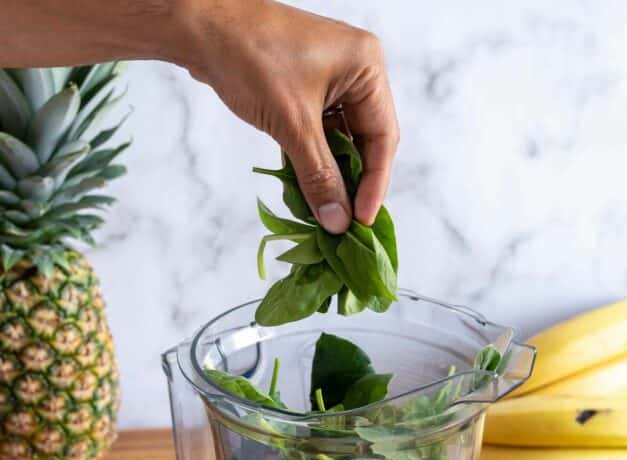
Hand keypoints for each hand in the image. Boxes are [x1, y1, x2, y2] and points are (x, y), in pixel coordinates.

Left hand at [179, 0, 398, 231]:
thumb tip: (338, 222)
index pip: (383, 138)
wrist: (200, 27)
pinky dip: (312, 162)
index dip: (375, 185)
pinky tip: (306, 190)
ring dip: (331, 176)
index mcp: (366, 68)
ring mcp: (330, 81)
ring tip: (324, 213)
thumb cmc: (250, 58)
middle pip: (365, 142)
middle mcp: (355, 72)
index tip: (361, 221)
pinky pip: (319, 135)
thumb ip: (319, 176)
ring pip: (340, 142)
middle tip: (343, 223)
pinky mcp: (305, 91)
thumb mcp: (293, 124)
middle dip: (353, 183)